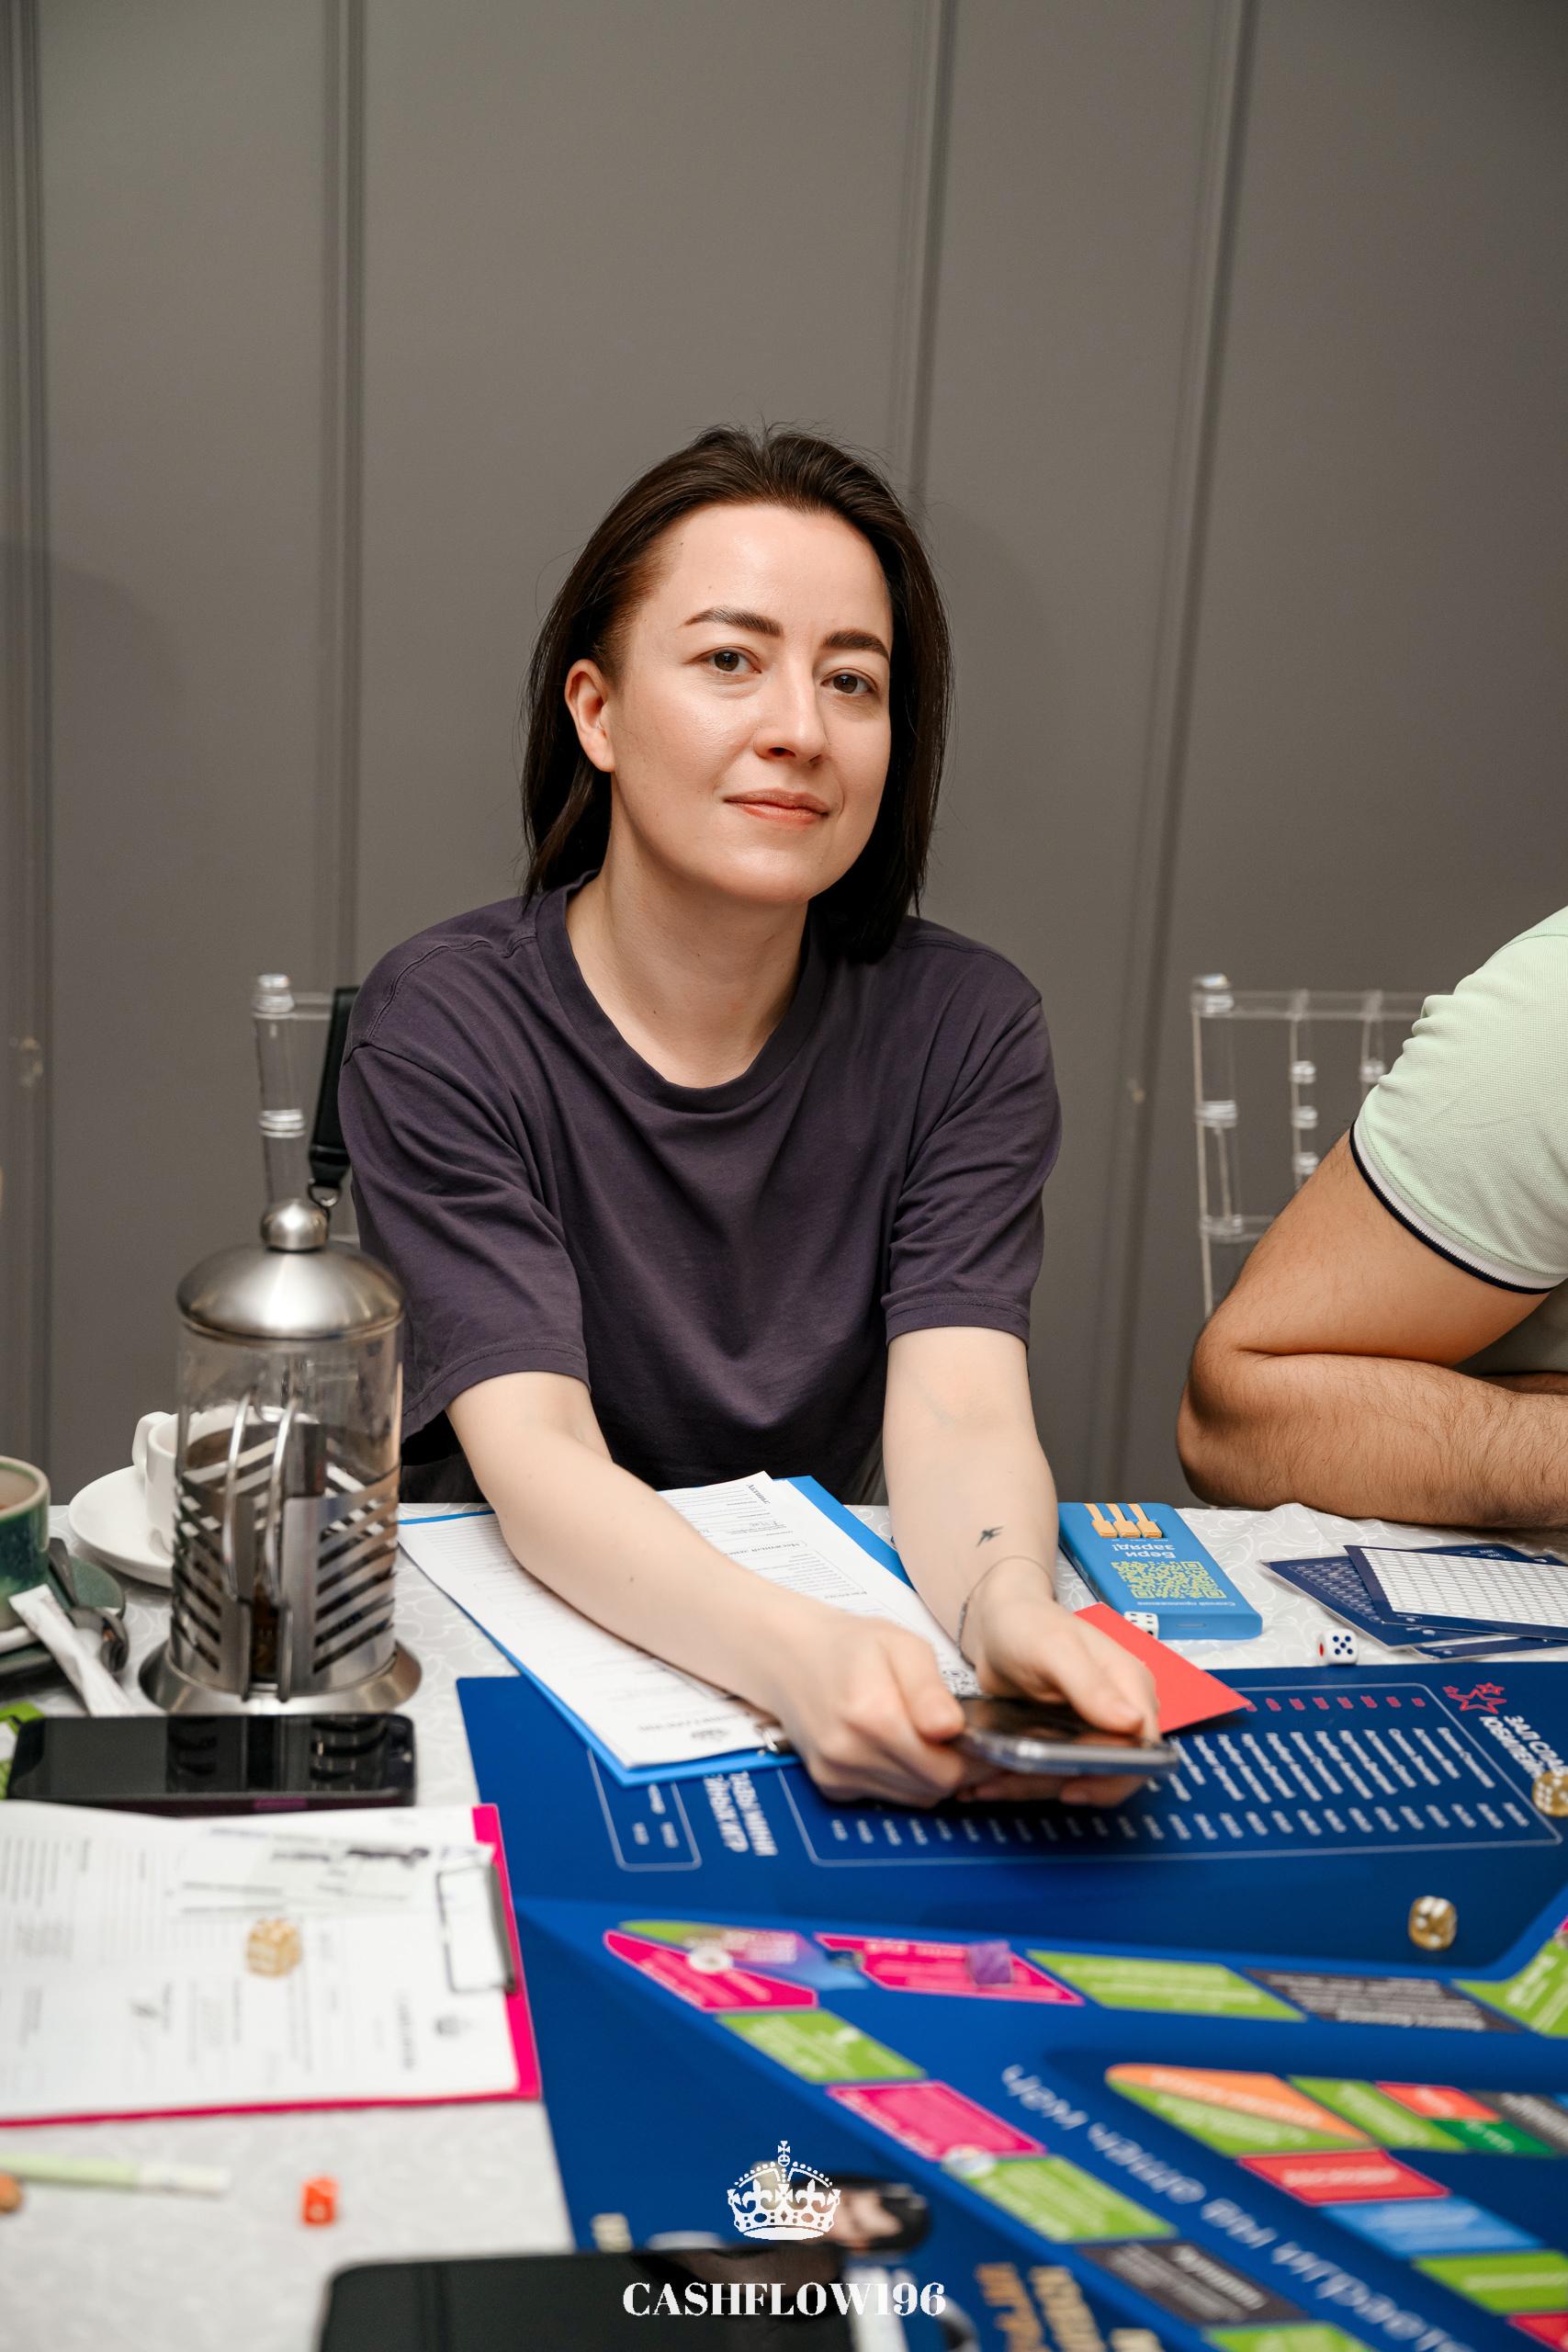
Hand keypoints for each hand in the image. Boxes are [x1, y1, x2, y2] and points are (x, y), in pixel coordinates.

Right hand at [751, 1606, 970, 1807]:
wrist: (790, 1656)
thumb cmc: (851, 1645)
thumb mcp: (901, 1645)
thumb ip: (929, 1688)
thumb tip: (951, 1728)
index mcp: (871, 1713)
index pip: (947, 1769)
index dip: (975, 1760)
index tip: (984, 1741)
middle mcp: (849, 1751)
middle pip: (932, 1788)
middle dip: (957, 1768)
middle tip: (961, 1738)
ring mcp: (836, 1773)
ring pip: (913, 1798)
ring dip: (930, 1775)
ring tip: (928, 1737)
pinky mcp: (830, 1785)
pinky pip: (886, 1796)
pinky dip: (902, 1779)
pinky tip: (897, 1747)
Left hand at [958, 1556, 1159, 1805]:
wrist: (998, 1621)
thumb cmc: (1029, 1623)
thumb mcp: (1056, 1650)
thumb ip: (1091, 1685)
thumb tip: (1132, 1723)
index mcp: (1131, 1688)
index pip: (1144, 1749)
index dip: (1115, 1776)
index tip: (1072, 1789)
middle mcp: (1120, 1712)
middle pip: (1110, 1771)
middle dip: (1063, 1785)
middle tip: (1012, 1785)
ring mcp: (1094, 1729)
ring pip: (1077, 1777)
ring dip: (1034, 1787)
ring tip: (988, 1787)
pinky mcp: (1068, 1740)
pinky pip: (1054, 1772)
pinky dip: (1024, 1781)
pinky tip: (991, 1782)